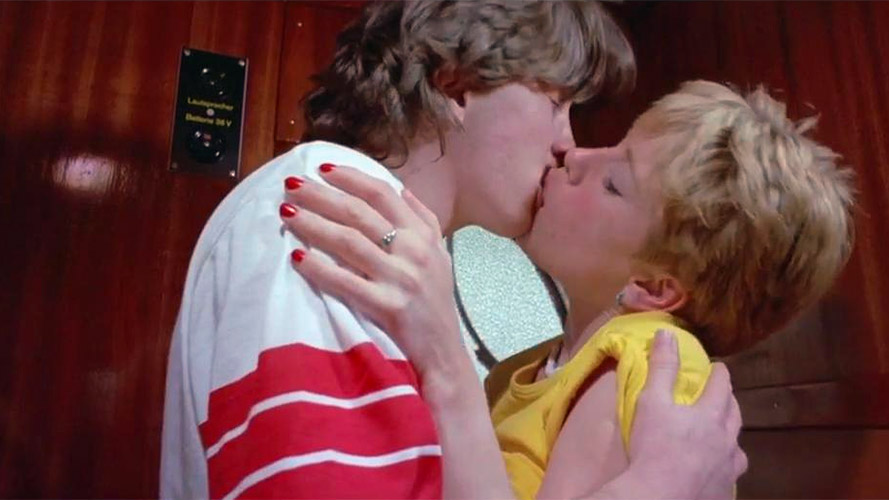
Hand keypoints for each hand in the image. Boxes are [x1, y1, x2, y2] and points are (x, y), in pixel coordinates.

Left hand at [279, 165, 464, 379]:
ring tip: (287, 213)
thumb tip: (402, 189)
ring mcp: (400, 278)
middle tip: (291, 185)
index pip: (382, 194)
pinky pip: (345, 282)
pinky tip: (297, 257)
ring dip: (314, 224)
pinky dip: (319, 268)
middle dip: (321, 196)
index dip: (350, 178)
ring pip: (348, 242)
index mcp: (423, 235)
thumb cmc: (436, 302)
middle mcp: (413, 251)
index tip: (321, 169)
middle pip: (359, 213)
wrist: (444, 351)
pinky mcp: (388, 306)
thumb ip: (424, 219)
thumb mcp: (440, 255)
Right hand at [628, 330, 746, 498]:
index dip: (720, 374)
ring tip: (721, 437)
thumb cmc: (654, 447)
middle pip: (735, 416)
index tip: (718, 367)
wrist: (658, 497)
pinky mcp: (723, 493)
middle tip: (721, 397)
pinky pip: (729, 477)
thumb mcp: (651, 401)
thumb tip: (667, 333)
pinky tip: (714, 472)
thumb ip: (662, 367)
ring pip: (737, 449)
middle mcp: (727, 441)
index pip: (722, 386)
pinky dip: (723, 469)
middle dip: (729, 402)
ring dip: (730, 439)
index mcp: (711, 416)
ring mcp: (728, 470)